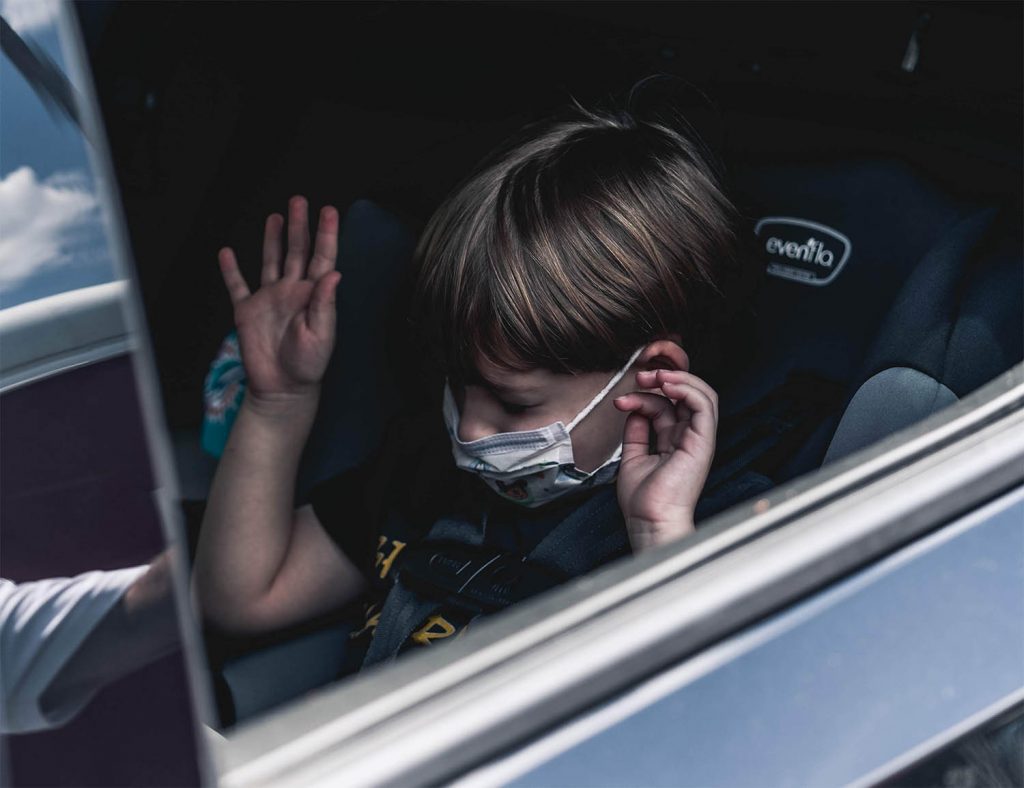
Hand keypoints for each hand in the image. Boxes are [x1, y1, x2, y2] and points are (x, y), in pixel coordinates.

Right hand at [218, 196, 340, 404]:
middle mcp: (292, 292)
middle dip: (299, 226)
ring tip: (276, 216)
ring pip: (271, 261)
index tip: (329, 211)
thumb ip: (325, 303)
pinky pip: (237, 286)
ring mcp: (269, 299)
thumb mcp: (322, 335)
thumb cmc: (307, 366)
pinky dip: (231, 270)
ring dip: (273, 238)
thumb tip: (334, 273)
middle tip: (300, 201)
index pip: (322, 257)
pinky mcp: (247, 311)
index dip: (326, 234)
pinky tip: (227, 253)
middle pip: (296, 251)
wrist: (282, 388)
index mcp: (313, 295)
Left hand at [613, 369, 718, 551]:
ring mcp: (698, 440)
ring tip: (655, 377)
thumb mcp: (633, 456)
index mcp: (675, 442)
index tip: (620, 400)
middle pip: (686, 395)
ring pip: (702, 395)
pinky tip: (667, 385)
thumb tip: (633, 409)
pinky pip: (704, 406)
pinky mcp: (703, 443)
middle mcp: (689, 439)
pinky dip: (687, 389)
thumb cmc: (643, 501)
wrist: (650, 521)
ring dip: (678, 379)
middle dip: (663, 379)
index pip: (666, 406)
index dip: (643, 396)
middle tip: (640, 378)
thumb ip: (636, 432)